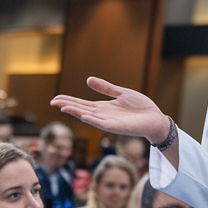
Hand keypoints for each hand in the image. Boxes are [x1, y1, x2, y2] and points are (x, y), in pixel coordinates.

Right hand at [51, 78, 169, 144]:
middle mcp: (103, 115)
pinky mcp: (116, 127)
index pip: (82, 104)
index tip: (55, 98)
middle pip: (81, 110)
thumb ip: (106, 88)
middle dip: (67, 106)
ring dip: (76, 112)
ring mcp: (108, 122)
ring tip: (63, 107)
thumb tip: (88, 80)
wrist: (155, 119)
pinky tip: (83, 115)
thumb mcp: (121, 93)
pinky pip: (101, 123)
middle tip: (52, 102)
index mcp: (103, 107)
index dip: (69, 101)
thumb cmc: (140, 108)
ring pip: (88, 117)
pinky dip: (91, 119)